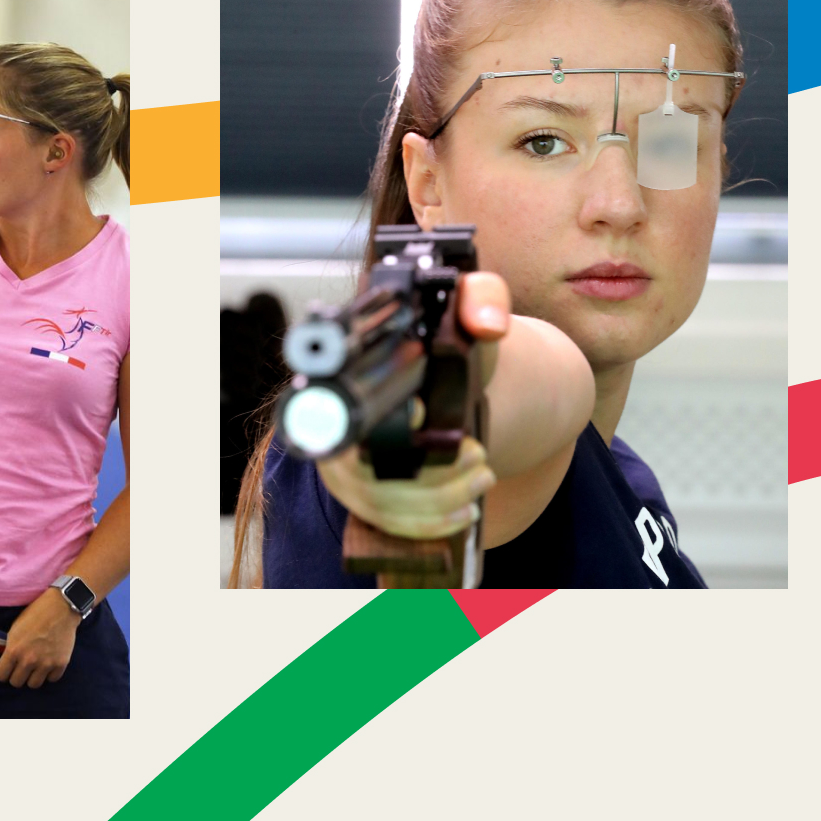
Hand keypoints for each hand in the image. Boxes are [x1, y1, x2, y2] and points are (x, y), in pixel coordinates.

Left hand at [0, 588, 80, 687]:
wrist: (61, 608)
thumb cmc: (35, 614)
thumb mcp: (15, 629)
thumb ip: (11, 648)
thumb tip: (8, 662)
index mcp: (14, 650)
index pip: (1, 676)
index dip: (3, 672)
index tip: (8, 668)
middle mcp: (29, 660)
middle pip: (16, 683)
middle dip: (17, 675)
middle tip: (22, 667)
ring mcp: (45, 663)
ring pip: (33, 685)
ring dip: (33, 677)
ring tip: (36, 666)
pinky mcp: (60, 664)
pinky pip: (51, 679)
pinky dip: (50, 674)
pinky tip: (49, 663)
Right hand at [314, 271, 512, 539]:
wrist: (454, 376)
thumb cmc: (455, 341)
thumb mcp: (471, 307)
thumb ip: (481, 295)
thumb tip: (486, 323)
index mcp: (348, 378)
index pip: (337, 410)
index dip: (372, 422)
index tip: (419, 414)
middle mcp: (334, 426)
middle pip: (364, 474)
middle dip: (428, 477)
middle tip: (478, 457)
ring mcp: (344, 470)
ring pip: (381, 503)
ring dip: (442, 499)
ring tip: (484, 475)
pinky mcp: (362, 500)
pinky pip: (388, 525)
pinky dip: (430, 524)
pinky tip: (465, 512)